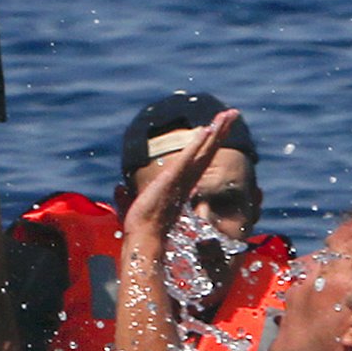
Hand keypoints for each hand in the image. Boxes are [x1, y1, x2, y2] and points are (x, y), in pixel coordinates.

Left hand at [118, 110, 233, 250]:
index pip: (201, 157)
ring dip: (217, 131)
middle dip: (222, 131)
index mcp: (183, 182)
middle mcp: (188, 178)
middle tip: (234, 113)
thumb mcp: (141, 203)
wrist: (146, 237)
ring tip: (229, 115)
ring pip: (205, 150)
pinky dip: (200, 144)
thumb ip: (132, 195)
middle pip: (209, 149)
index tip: (218, 127)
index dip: (211, 142)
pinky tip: (208, 129)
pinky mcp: (175, 178)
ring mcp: (183, 178)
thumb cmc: (144, 225)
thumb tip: (117, 190)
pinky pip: (191, 157)